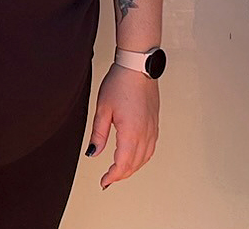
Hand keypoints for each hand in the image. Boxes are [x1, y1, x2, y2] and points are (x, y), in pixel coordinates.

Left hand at [86, 64, 158, 188]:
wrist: (138, 66)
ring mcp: (152, 128)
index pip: (123, 164)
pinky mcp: (155, 123)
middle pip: (135, 164)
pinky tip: (135, 157)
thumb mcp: (102, 109)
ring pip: (145, 158)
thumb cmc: (120, 83)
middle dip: (121, 174)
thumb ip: (98, 134)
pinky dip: (142, 158)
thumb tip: (93, 153)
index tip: (104, 182)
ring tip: (120, 171)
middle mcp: (145, 133)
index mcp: (131, 132)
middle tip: (108, 178)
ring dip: (132, 168)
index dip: (112, 176)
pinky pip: (151, 148)